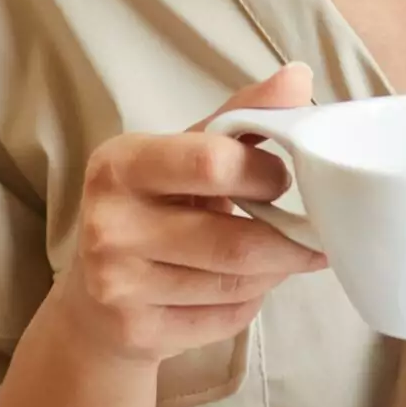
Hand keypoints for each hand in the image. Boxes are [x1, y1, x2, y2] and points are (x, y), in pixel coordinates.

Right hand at [54, 62, 328, 367]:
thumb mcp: (184, 153)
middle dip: (288, 240)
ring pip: (235, 285)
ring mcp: (117, 284)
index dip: (265, 174)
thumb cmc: (153, 208)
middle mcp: (109, 224)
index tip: (282, 178)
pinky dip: (250, 304)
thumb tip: (299, 76)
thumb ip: (239, 115)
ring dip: (274, 272)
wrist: (94, 301)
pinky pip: (224, 320)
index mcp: (120, 163)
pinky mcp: (135, 331)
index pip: (213, 163)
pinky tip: (243, 288)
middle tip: (311, 232)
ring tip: (281, 256)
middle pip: (234, 242)